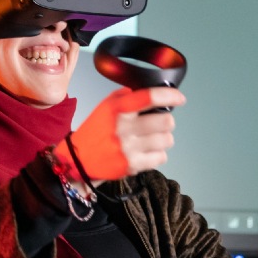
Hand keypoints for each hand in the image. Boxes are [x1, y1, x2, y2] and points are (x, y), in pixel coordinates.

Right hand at [56, 86, 186, 182]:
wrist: (77, 159)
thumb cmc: (96, 130)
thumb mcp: (106, 106)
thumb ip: (128, 96)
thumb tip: (154, 92)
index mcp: (117, 108)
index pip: (149, 97)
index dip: (170, 96)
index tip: (179, 98)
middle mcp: (123, 127)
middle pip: (166, 121)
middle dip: (166, 122)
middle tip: (159, 124)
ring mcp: (128, 148)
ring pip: (167, 140)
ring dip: (163, 139)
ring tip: (151, 139)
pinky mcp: (131, 165)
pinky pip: (161, 157)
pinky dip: (157, 154)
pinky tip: (146, 152)